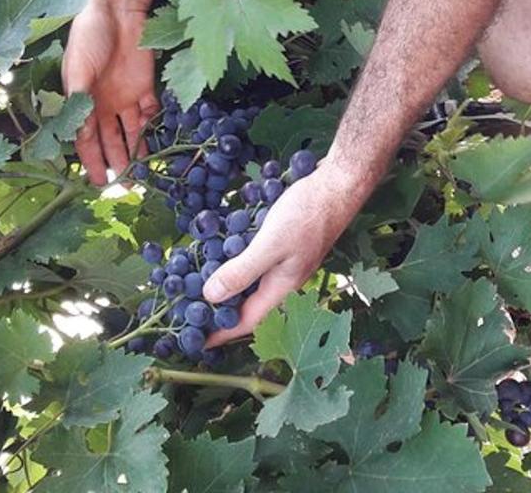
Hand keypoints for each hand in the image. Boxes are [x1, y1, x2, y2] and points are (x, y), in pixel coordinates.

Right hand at [63, 1, 158, 185]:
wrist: (116, 10)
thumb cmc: (90, 37)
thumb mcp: (78, 72)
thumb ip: (81, 104)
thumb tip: (79, 136)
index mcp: (83, 102)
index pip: (87, 140)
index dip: (92, 162)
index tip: (98, 183)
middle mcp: (104, 104)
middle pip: (111, 141)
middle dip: (117, 164)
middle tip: (124, 188)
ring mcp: (126, 96)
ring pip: (131, 133)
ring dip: (136, 153)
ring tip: (141, 176)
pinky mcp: (145, 87)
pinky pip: (150, 113)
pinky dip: (152, 129)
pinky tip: (155, 147)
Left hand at [202, 160, 366, 345]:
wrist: (338, 186)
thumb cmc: (308, 214)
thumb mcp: (270, 244)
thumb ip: (242, 271)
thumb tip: (210, 297)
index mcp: (281, 288)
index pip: (247, 321)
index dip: (221, 333)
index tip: (197, 344)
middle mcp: (283, 280)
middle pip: (248, 305)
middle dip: (222, 313)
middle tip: (192, 314)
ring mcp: (285, 263)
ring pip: (252, 283)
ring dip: (228, 287)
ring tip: (200, 286)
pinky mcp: (285, 245)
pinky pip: (256, 262)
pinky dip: (237, 262)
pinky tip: (223, 251)